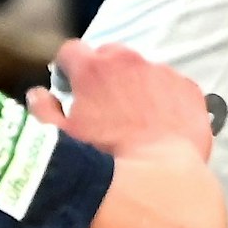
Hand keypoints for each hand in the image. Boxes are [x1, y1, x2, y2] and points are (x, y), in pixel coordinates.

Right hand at [27, 41, 212, 162]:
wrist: (156, 177)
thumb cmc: (101, 158)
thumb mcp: (58, 138)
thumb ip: (42, 110)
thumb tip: (38, 94)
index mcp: (94, 68)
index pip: (71, 50)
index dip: (67, 66)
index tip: (68, 85)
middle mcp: (131, 62)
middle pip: (110, 55)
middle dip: (102, 73)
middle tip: (101, 104)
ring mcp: (164, 73)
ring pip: (144, 70)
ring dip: (135, 85)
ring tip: (134, 118)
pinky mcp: (189, 89)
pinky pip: (172, 86)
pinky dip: (164, 98)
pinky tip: (160, 124)